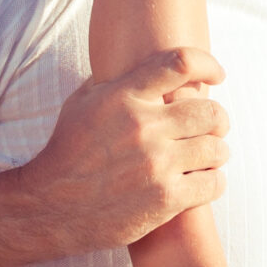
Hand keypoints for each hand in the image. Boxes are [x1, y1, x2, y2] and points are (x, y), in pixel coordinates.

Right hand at [8, 46, 230, 257]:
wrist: (47, 208)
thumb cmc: (67, 151)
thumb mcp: (81, 102)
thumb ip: (116, 79)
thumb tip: (144, 59)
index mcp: (123, 97)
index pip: (181, 64)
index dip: (208, 65)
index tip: (218, 74)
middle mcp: (143, 127)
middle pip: (211, 112)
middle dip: (217, 119)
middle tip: (213, 127)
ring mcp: (156, 165)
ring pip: (216, 149)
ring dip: (216, 152)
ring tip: (206, 157)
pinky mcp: (164, 200)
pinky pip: (213, 183)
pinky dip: (213, 181)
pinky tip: (201, 181)